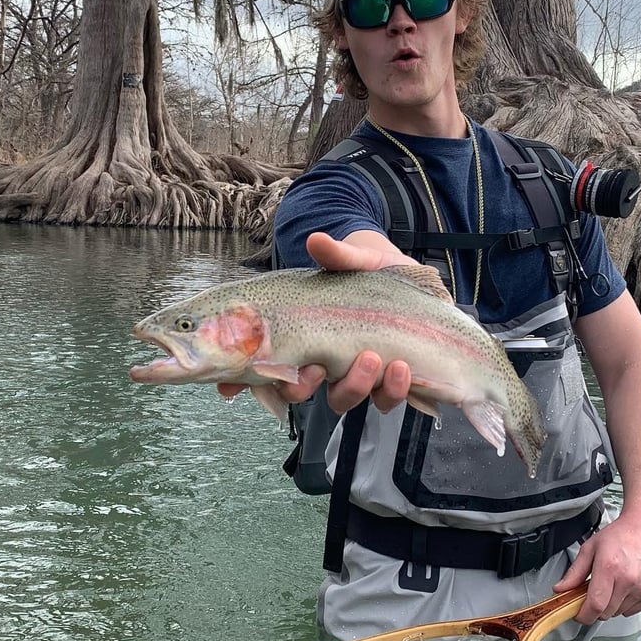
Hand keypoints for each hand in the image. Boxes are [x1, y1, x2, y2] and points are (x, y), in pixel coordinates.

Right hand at [216, 231, 416, 413]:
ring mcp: (353, 374)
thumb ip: (334, 254)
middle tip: (316, 369)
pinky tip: (401, 368)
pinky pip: (384, 399)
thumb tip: (317, 241)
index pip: (263, 363)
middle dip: (300, 387)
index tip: (229, 387)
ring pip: (341, 399)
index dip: (240, 381)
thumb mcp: (351, 260)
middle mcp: (322, 361)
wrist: (411, 282)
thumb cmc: (369, 273)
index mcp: (300, 336)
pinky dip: (392, 389)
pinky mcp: (387, 381)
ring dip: (354, 385)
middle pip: (296, 391)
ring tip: (371, 358)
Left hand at [553, 509, 640, 625]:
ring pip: (618, 613)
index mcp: (610, 567)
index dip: (584, 615)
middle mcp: (629, 580)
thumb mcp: (590, 548)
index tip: (578, 614)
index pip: (595, 605)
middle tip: (593, 593)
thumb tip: (560, 589)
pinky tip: (624, 586)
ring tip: (611, 584)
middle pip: (606, 613)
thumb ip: (574, 572)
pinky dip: (624, 604)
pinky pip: (632, 611)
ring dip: (610, 605)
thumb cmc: (620, 535)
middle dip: (595, 608)